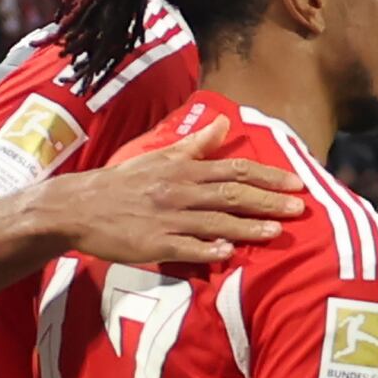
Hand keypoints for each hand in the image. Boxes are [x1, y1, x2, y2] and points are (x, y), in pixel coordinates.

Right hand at [38, 119, 301, 271]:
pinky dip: (205, 250)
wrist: (79, 207)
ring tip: (275, 233)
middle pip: (231, 195)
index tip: (296, 184)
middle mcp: (180, 192)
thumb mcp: (160, 158)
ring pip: (213, 222)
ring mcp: (167, 219)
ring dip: (246, 227)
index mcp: (184, 170)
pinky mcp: (153, 244)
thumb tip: (224, 123)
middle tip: (299, 209)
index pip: (234, 170)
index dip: (267, 177)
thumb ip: (195, 145)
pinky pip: (184, 248)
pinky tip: (227, 254)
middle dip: (267, 202)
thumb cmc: (124, 183)